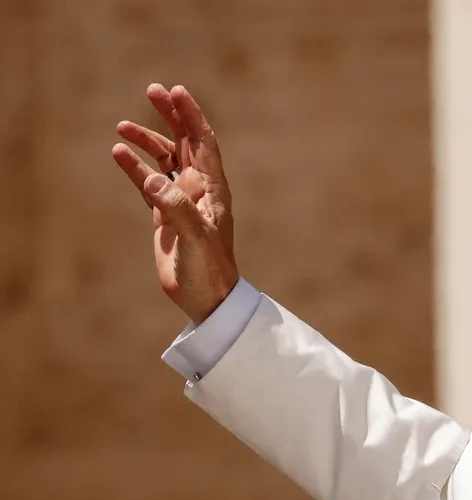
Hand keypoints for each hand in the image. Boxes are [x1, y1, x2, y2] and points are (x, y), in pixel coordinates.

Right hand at [112, 84, 238, 324]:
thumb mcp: (196, 239)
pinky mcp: (165, 214)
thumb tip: (153, 180)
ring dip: (146, 140)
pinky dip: (135, 167)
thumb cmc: (209, 269)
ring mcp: (181, 200)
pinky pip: (148, 183)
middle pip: (184, 143)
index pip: (203, 143)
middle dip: (171, 116)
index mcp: (213, 189)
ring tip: (122, 125)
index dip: (192, 116)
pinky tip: (119, 153)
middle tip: (153, 90)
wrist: (205, 297)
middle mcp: (198, 189)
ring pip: (163, 160)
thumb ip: (177, 208)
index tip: (177, 92)